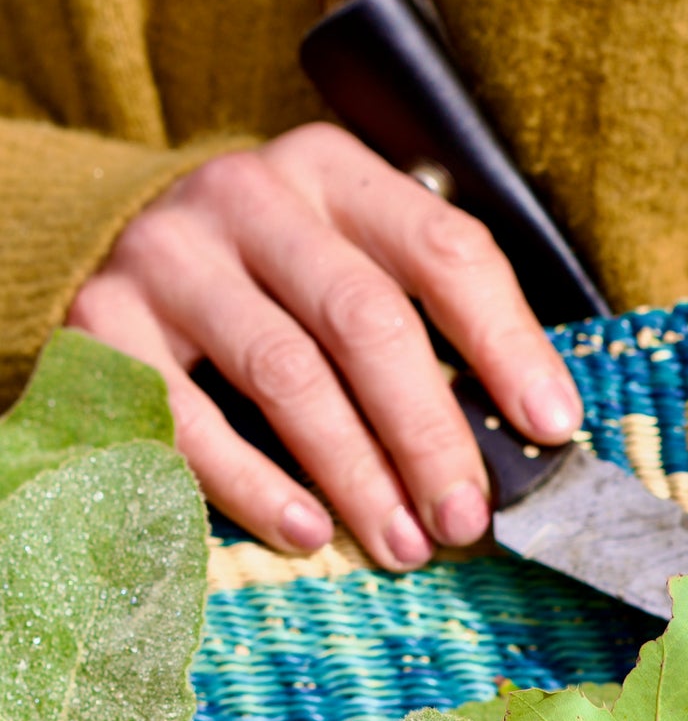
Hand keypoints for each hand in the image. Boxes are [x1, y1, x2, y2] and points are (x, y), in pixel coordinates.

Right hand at [66, 123, 582, 568]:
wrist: (118, 249)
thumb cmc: (276, 283)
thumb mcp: (352, 264)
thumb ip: (428, 326)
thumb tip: (528, 437)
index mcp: (335, 175)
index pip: (443, 251)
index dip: (507, 343)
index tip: (551, 427)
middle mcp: (250, 199)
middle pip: (365, 321)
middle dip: (428, 434)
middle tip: (465, 519)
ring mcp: (171, 257)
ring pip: (286, 375)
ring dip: (357, 475)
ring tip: (402, 546)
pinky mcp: (104, 323)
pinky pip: (190, 420)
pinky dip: (255, 486)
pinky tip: (308, 532)